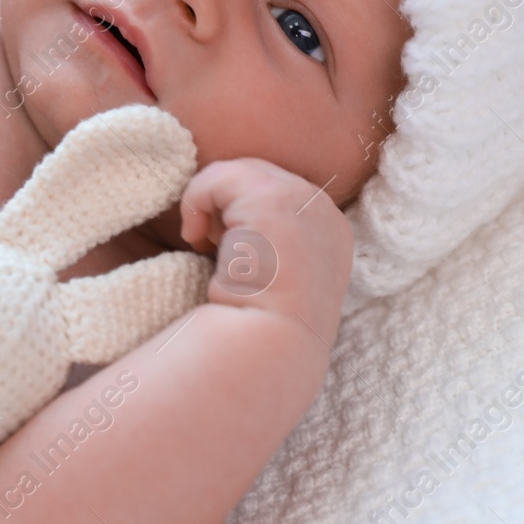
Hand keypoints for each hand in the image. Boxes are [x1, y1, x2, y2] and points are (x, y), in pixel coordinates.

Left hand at [177, 158, 351, 338]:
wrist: (269, 349)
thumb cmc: (262, 330)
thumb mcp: (279, 278)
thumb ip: (270, 243)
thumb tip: (228, 218)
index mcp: (329, 233)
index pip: (279, 197)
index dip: (244, 215)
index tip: (229, 254)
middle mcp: (323, 211)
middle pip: (259, 178)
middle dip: (228, 206)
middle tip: (211, 248)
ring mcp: (302, 200)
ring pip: (236, 174)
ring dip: (210, 205)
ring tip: (205, 245)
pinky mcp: (271, 196)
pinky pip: (217, 177)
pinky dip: (194, 201)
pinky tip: (194, 240)